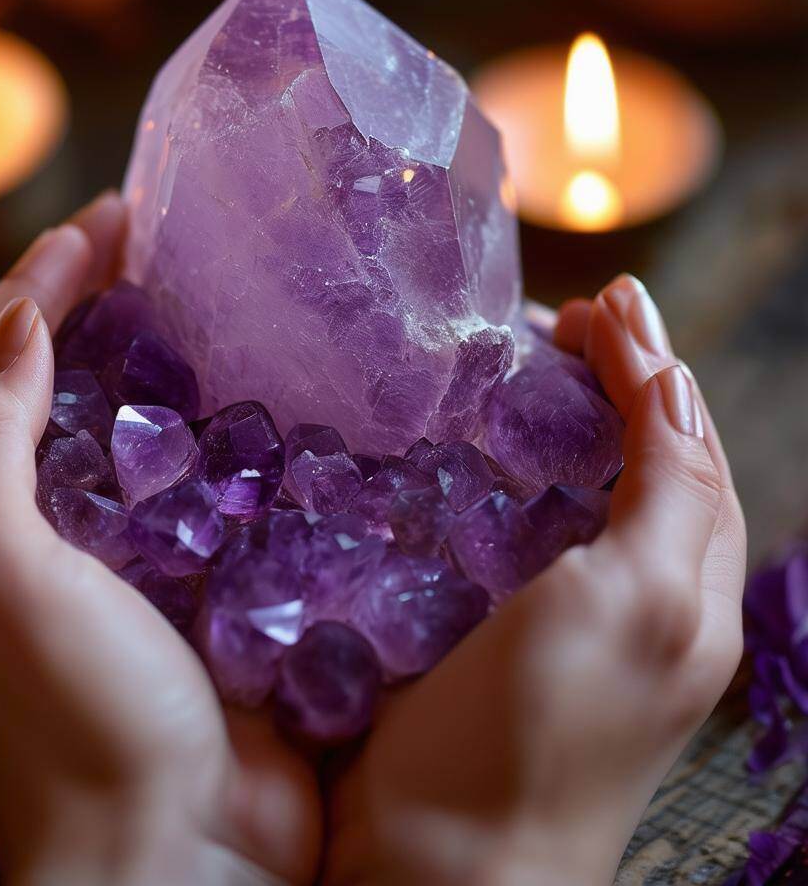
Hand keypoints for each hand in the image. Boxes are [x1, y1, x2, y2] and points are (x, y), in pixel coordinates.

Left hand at [0, 192, 320, 884]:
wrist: (178, 852)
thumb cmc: (72, 716)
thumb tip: (10, 328)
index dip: (36, 288)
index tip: (100, 224)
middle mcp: (31, 535)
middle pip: (45, 388)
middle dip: (83, 305)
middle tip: (145, 239)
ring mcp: (114, 560)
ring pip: (119, 428)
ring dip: (144, 357)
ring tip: (189, 294)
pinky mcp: (189, 583)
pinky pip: (193, 482)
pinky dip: (206, 427)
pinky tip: (244, 393)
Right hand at [325, 275, 746, 885]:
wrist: (445, 863)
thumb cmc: (544, 735)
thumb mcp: (638, 603)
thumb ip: (670, 494)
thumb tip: (672, 386)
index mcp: (688, 582)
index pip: (684, 443)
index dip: (650, 366)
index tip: (603, 302)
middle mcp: (636, 592)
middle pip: (636, 458)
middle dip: (610, 379)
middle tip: (558, 321)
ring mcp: (563, 610)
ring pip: (575, 487)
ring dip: (557, 415)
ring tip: (519, 361)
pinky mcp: (494, 623)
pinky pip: (514, 525)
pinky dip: (505, 470)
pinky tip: (472, 447)